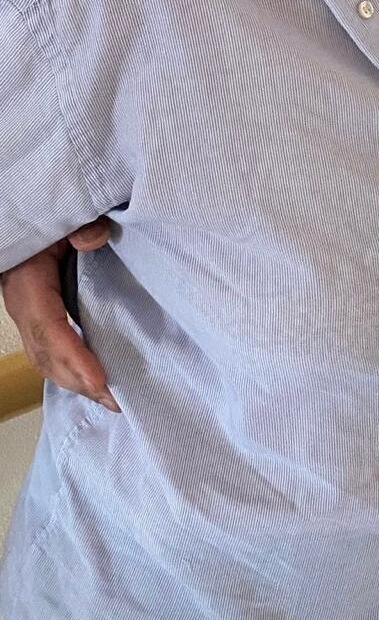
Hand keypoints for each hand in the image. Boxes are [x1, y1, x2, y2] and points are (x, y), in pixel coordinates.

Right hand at [0, 222, 118, 411]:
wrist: (32, 221)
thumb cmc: (49, 221)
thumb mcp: (63, 218)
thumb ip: (80, 226)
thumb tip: (95, 238)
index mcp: (28, 284)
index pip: (50, 329)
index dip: (74, 357)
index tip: (100, 380)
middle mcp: (23, 305)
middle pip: (47, 354)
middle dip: (80, 380)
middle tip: (115, 400)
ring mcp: (26, 315)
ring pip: (45, 359)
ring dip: (75, 381)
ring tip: (109, 398)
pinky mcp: (36, 317)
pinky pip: (48, 351)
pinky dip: (70, 369)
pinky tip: (93, 380)